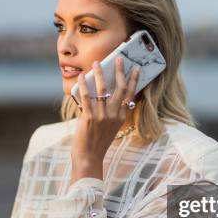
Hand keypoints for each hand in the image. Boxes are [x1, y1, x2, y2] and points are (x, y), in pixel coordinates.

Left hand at [69, 57, 138, 185]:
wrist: (89, 158)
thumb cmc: (97, 143)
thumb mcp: (110, 128)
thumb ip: (110, 113)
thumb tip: (102, 93)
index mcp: (121, 118)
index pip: (130, 95)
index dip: (134, 81)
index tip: (135, 69)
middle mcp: (114, 115)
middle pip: (120, 88)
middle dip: (120, 71)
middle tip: (119, 59)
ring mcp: (102, 116)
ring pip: (103, 89)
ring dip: (100, 73)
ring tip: (96, 63)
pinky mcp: (89, 118)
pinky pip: (87, 97)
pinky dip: (84, 85)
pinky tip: (82, 77)